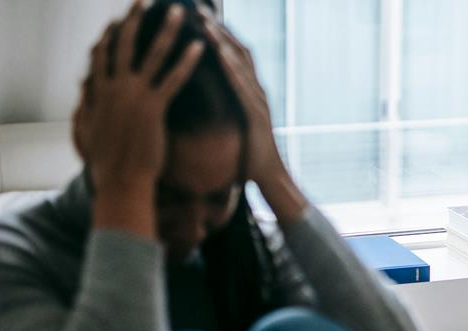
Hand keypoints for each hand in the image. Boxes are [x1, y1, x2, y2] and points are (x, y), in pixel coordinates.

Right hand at [73, 1, 202, 233]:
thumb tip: (82, 92)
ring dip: (166, 30)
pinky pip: (173, 78)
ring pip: (152, 54)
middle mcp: (114, 88)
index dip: (109, 37)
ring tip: (179, 12)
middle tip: (143, 0)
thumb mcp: (86, 131)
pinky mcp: (153, 108)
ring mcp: (133, 96)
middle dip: (134, 19)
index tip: (116, 21)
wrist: (120, 182)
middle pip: (124, 45)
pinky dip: (187, 61)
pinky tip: (199, 47)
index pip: (101, 56)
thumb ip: (85, 107)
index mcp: (98, 93)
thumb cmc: (105, 165)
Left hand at [203, 14, 308, 222]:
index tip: (197, 16)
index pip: (233, 54)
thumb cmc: (249, 155)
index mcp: (248, 91)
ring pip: (241, 64)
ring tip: (205, 23)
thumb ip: (224, 107)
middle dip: (218, 28)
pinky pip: (243, 87)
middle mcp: (256, 90)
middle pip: (238, 50)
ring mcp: (258, 101)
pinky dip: (231, 68)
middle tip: (197, 8)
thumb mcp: (233, 124)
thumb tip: (204, 97)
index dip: (217, 33)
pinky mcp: (257, 114)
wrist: (269, 177)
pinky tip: (219, 55)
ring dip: (222, 42)